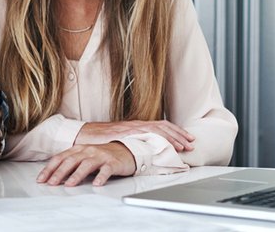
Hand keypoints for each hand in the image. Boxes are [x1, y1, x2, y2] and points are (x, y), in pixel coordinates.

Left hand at [37, 142, 135, 185]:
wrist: (125, 151)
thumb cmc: (102, 156)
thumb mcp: (84, 157)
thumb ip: (71, 164)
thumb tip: (54, 177)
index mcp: (78, 149)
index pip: (60, 158)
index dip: (49, 168)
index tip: (41, 179)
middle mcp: (88, 151)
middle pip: (71, 161)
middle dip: (59, 172)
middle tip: (51, 183)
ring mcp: (100, 156)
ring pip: (86, 164)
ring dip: (76, 175)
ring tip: (69, 184)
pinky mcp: (113, 162)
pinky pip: (106, 170)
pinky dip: (101, 177)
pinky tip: (96, 184)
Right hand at [75, 120, 194, 151]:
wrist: (83, 135)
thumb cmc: (101, 139)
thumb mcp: (121, 138)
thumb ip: (134, 141)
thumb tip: (147, 149)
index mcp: (137, 125)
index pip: (161, 125)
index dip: (176, 131)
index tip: (188, 138)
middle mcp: (136, 125)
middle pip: (162, 127)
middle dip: (179, 135)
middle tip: (191, 143)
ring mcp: (130, 129)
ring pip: (156, 131)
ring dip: (171, 139)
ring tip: (182, 147)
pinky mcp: (124, 135)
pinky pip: (142, 137)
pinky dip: (154, 142)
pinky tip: (163, 148)